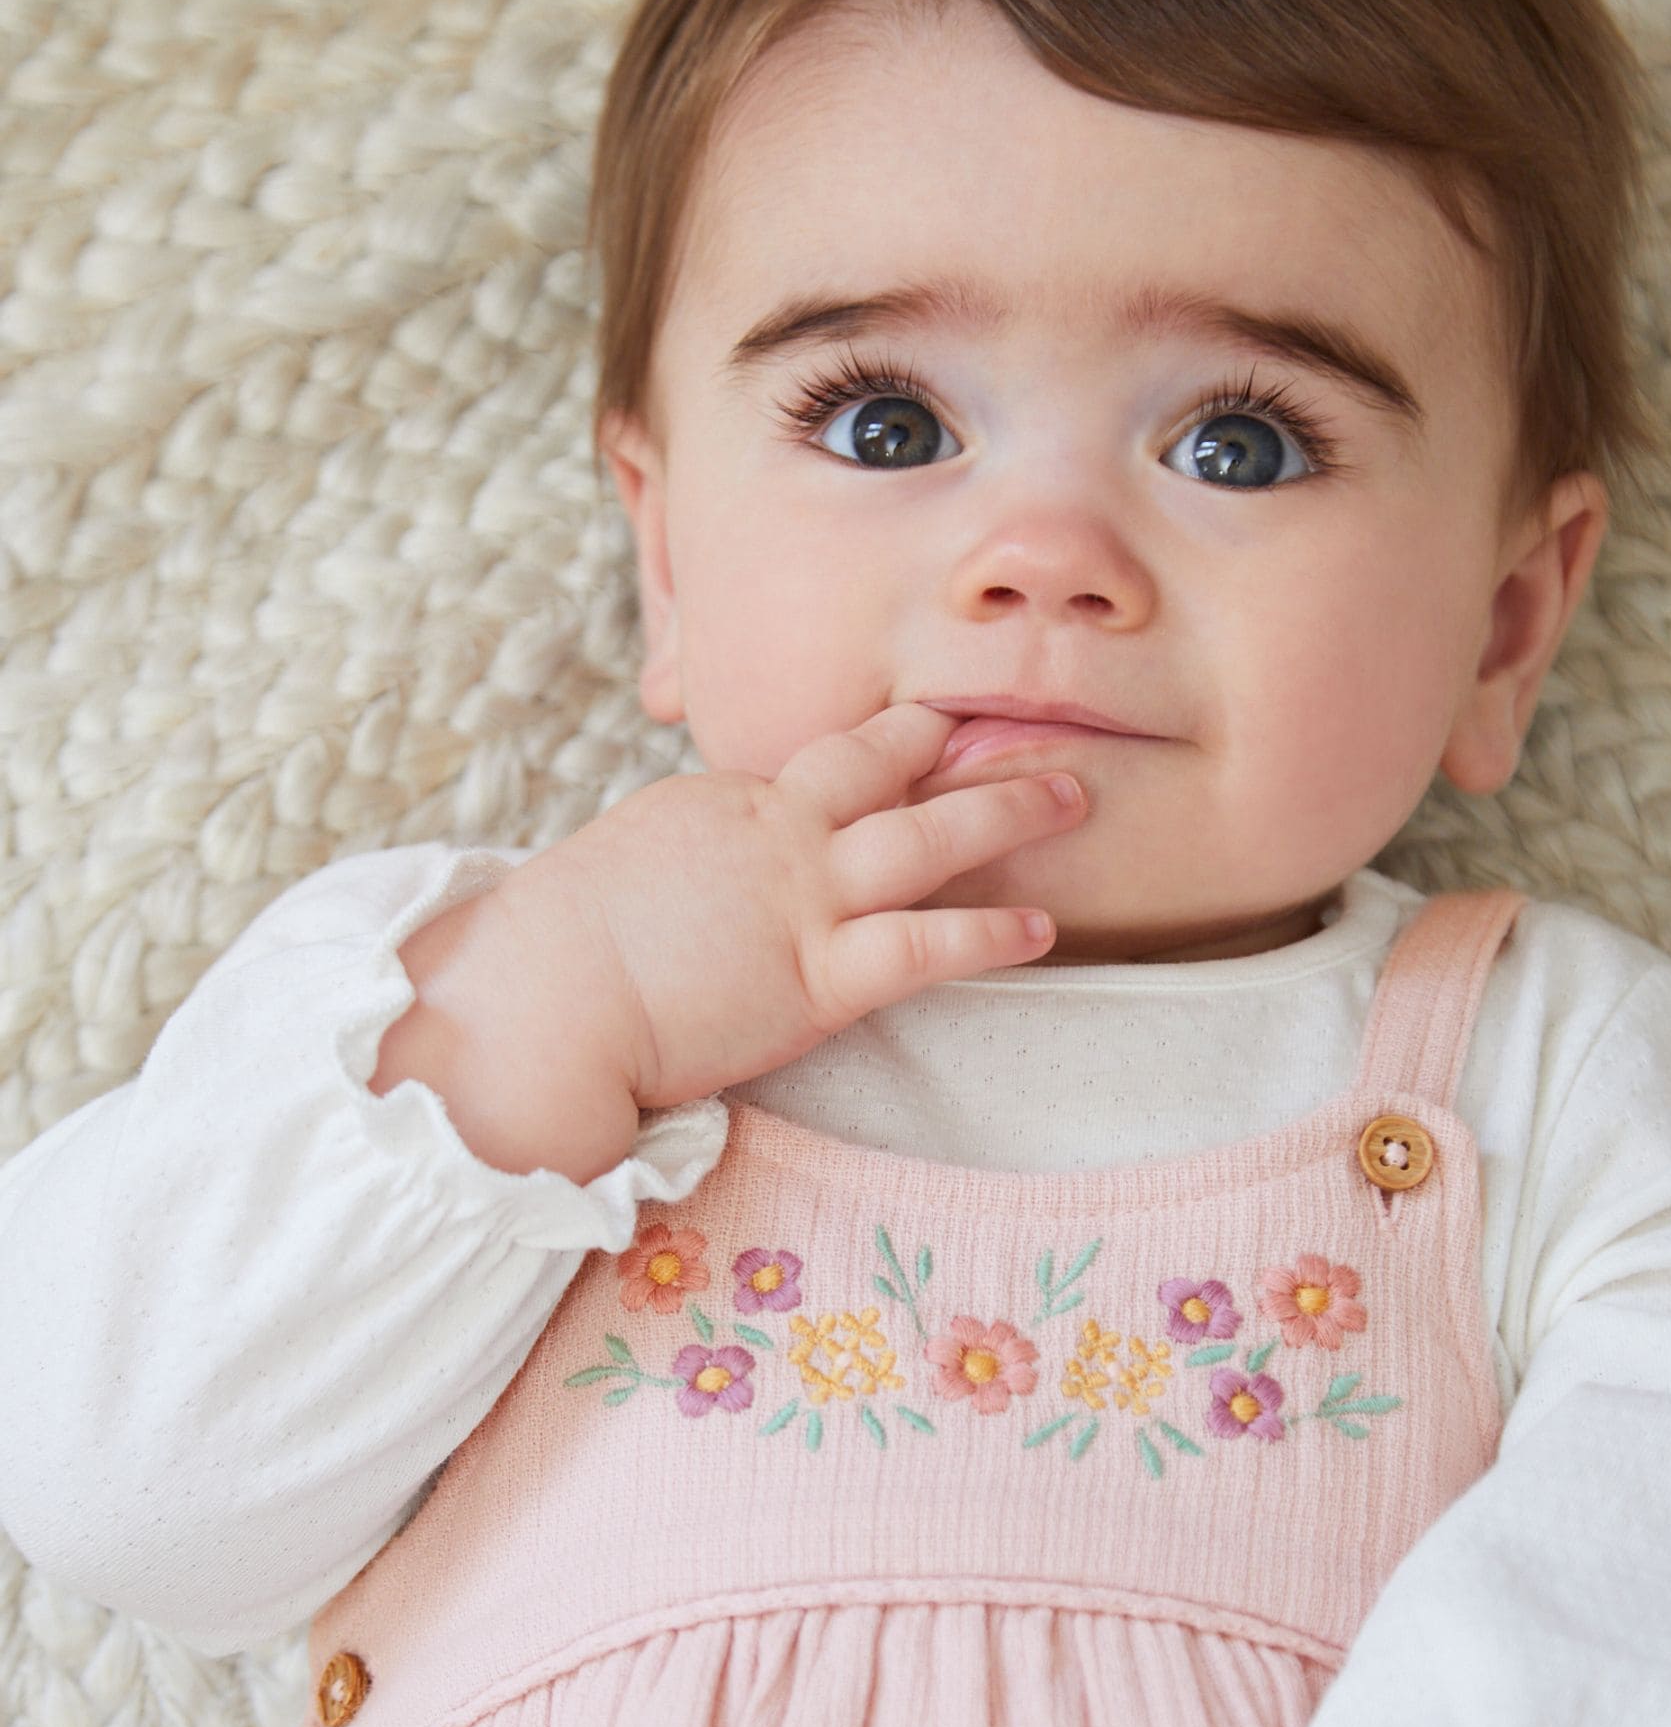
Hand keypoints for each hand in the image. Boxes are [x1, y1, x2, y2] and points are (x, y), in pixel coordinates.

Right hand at [510, 702, 1084, 1112]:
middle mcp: (775, 830)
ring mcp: (802, 897)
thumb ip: (686, 864)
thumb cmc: (558, 952)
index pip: (822, 770)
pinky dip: (990, 932)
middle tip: (1034, 728)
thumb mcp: (628, 870)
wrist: (540, 998)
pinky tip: (1039, 927)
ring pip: (929, 836)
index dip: (887, 751)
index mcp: (726, 802)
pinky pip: (926, 943)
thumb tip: (700, 889)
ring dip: (1008, 811)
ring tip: (1074, 796)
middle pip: (886, 766)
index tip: (933, 737)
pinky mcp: (818, 975)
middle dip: (962, 746)